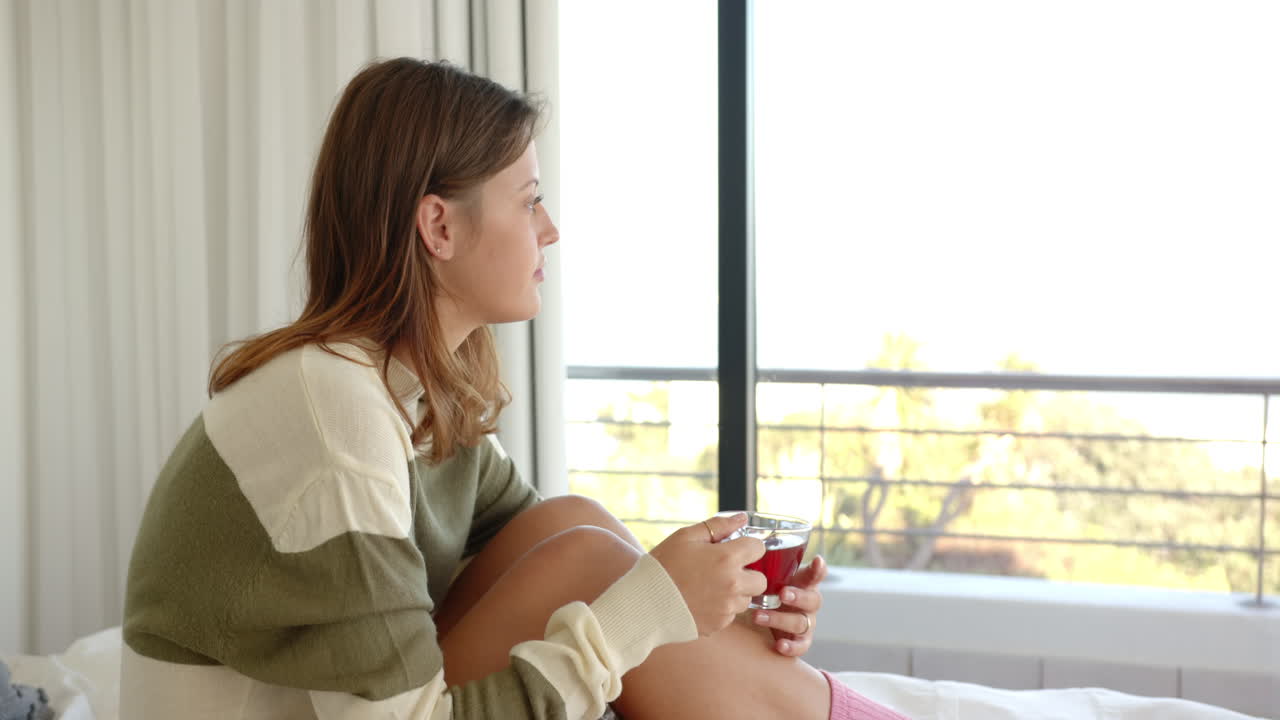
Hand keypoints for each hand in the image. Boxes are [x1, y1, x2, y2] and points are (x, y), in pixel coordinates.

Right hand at [650, 513, 766, 636]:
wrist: (643, 603)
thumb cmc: (663, 565)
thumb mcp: (686, 537)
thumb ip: (719, 526)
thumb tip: (742, 518)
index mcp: (727, 559)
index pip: (758, 548)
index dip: (747, 546)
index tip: (734, 549)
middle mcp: (733, 585)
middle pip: (761, 580)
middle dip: (747, 573)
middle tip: (725, 570)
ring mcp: (727, 608)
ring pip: (746, 599)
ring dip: (736, 592)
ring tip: (709, 586)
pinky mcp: (719, 625)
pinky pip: (730, 615)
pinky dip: (722, 608)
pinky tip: (702, 601)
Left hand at [750, 554, 826, 656]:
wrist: (764, 617)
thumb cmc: (768, 590)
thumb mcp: (768, 576)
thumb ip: (767, 563)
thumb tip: (750, 545)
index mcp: (804, 583)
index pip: (815, 574)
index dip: (818, 569)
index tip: (816, 560)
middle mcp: (809, 603)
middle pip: (813, 599)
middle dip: (798, 596)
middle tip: (782, 593)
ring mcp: (807, 622)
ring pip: (801, 622)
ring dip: (779, 619)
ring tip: (757, 616)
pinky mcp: (801, 641)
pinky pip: (801, 646)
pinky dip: (791, 646)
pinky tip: (780, 645)